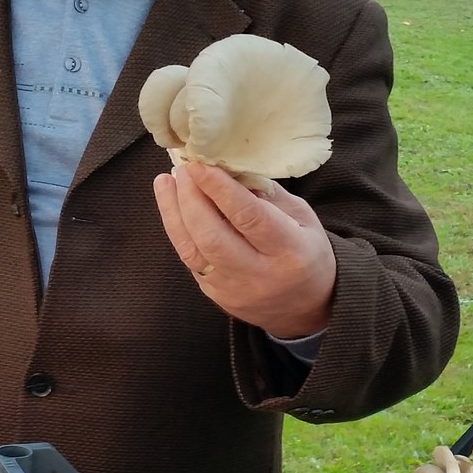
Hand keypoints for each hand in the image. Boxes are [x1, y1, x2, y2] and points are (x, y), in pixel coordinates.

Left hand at [153, 162, 335, 340]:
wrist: (304, 308)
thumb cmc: (306, 253)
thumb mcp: (303, 218)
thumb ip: (268, 195)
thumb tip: (229, 169)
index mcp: (289, 251)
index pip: (249, 217)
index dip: (220, 189)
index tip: (200, 164)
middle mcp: (259, 274)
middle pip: (212, 236)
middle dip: (191, 198)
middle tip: (183, 168)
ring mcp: (233, 289)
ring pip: (192, 250)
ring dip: (174, 212)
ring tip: (166, 181)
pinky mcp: (215, 295)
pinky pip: (190, 260)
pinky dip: (178, 230)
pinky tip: (172, 207)